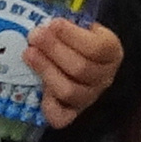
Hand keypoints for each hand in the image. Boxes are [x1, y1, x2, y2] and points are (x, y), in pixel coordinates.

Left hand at [29, 14, 124, 128]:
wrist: (83, 58)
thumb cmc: (78, 38)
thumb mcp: (80, 26)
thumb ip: (68, 25)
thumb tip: (45, 23)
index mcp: (111, 52)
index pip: (96, 48)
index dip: (71, 36)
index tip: (52, 24)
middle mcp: (104, 78)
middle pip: (80, 69)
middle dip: (53, 50)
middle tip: (34, 36)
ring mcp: (89, 97)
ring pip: (69, 91)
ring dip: (46, 70)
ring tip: (29, 54)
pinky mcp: (72, 113)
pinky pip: (61, 117)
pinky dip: (48, 106)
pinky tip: (38, 89)